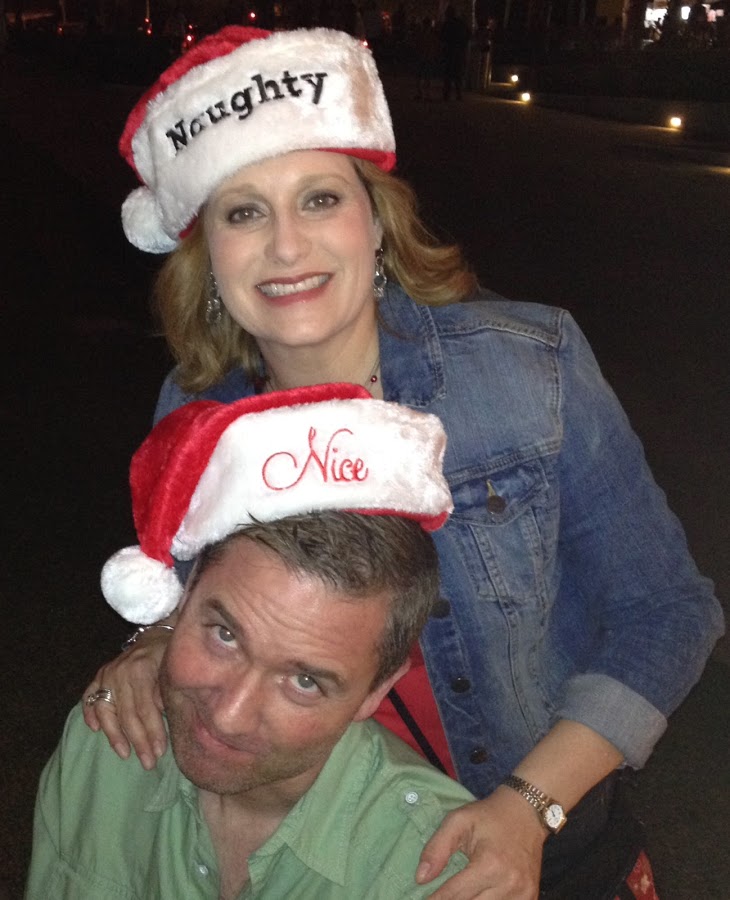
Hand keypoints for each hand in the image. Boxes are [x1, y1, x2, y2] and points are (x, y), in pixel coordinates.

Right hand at [82, 624, 172, 769]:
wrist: (157, 633)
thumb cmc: (171, 654)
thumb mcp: (174, 668)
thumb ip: (168, 692)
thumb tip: (169, 720)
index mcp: (141, 669)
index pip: (145, 708)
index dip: (153, 732)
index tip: (160, 752)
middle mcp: (120, 671)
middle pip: (127, 714)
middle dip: (138, 741)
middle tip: (148, 763)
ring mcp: (107, 673)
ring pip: (106, 710)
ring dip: (115, 735)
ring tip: (125, 754)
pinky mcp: (100, 675)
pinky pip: (89, 696)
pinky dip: (90, 713)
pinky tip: (94, 729)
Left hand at [415, 788, 545, 898]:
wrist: (526, 813)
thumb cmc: (489, 816)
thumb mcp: (458, 820)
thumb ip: (437, 848)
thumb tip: (421, 878)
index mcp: (490, 864)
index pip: (455, 894)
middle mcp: (509, 883)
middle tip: (437, 897)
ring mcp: (523, 893)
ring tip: (455, 896)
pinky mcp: (530, 897)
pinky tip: (476, 896)